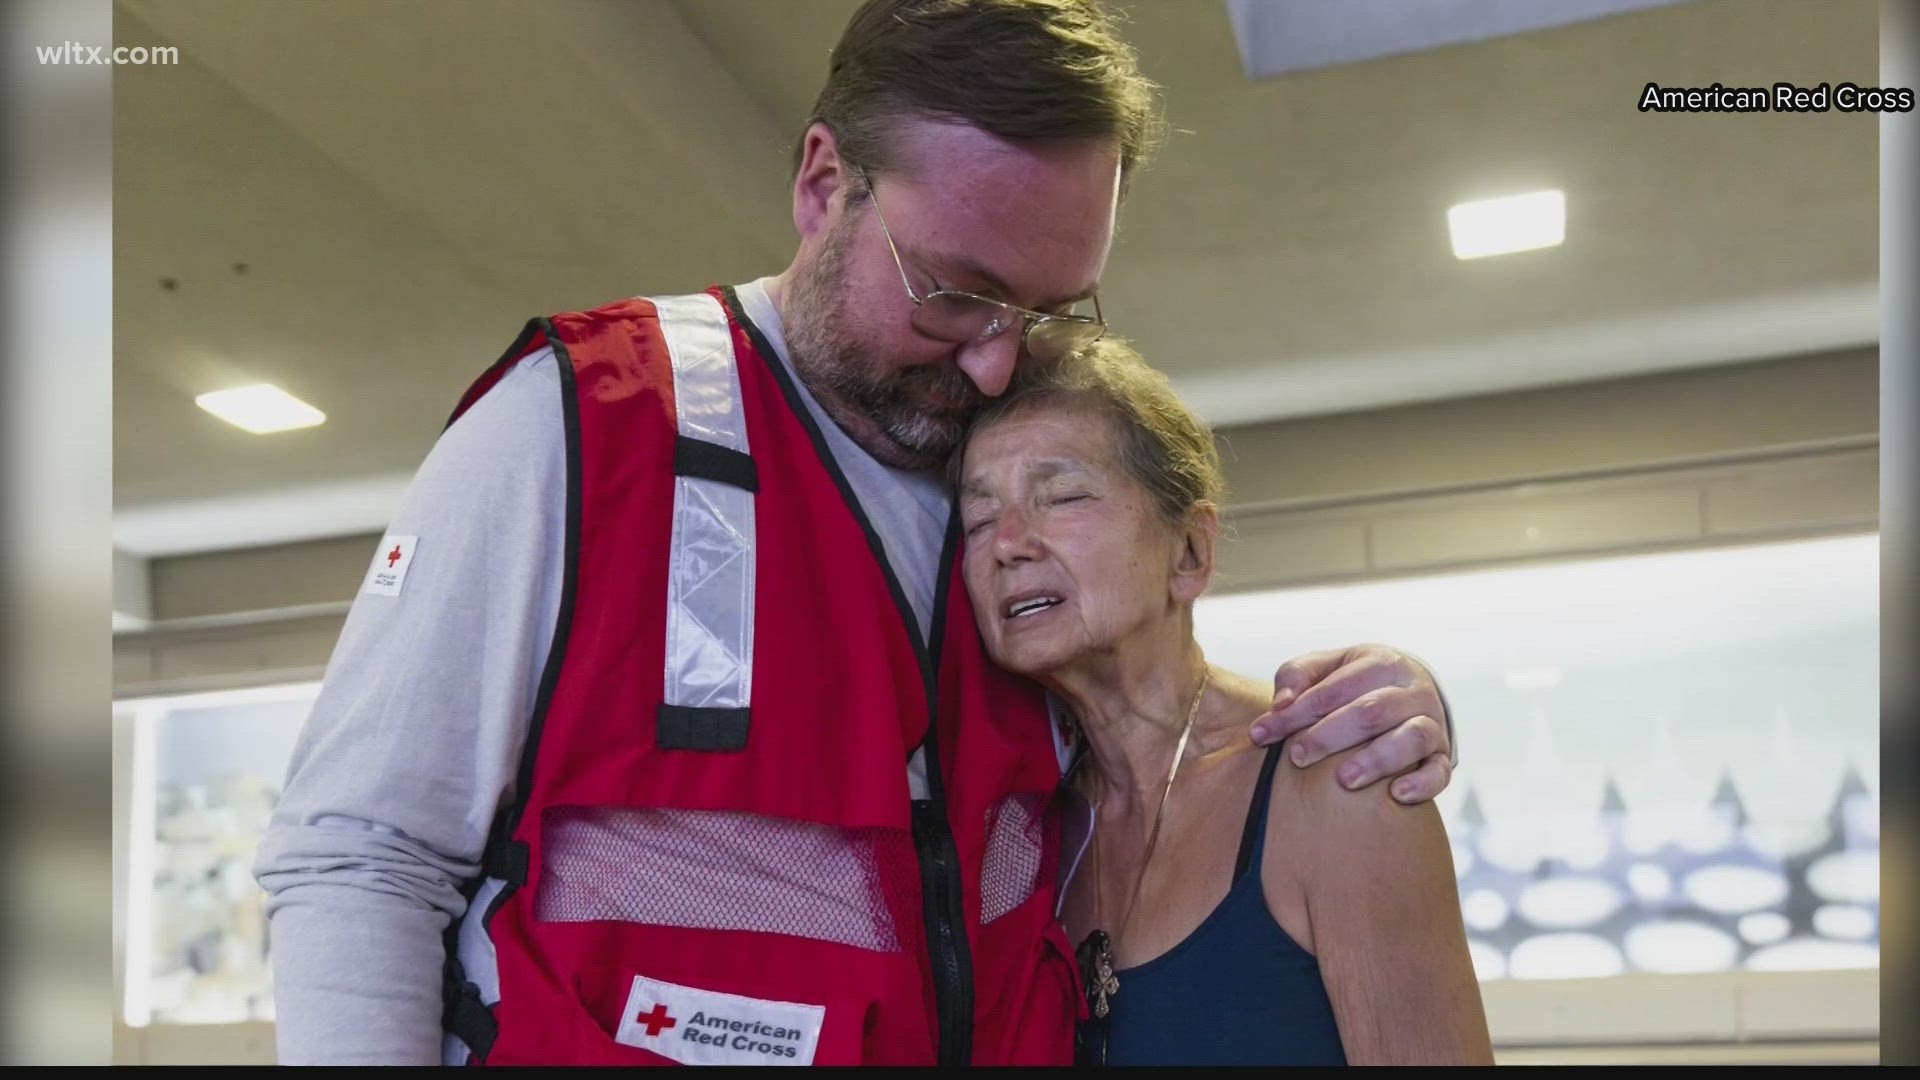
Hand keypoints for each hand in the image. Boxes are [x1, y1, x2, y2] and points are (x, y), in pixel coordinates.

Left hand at [1249, 643, 1451, 804]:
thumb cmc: (1356, 682)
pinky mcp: (1443, 756)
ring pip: (1411, 738)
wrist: (1412, 690)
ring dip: (1376, 759)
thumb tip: (1279, 703)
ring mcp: (1431, 723)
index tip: (1262, 734)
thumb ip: (1297, 675)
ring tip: (1344, 780)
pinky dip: (1421, 784)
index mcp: (1380, 662)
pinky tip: (1396, 795)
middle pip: (1371, 711)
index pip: (1334, 688)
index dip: (1296, 713)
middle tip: (1297, 757)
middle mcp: (1411, 690)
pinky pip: (1439, 772)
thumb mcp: (1328, 667)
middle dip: (1329, 735)